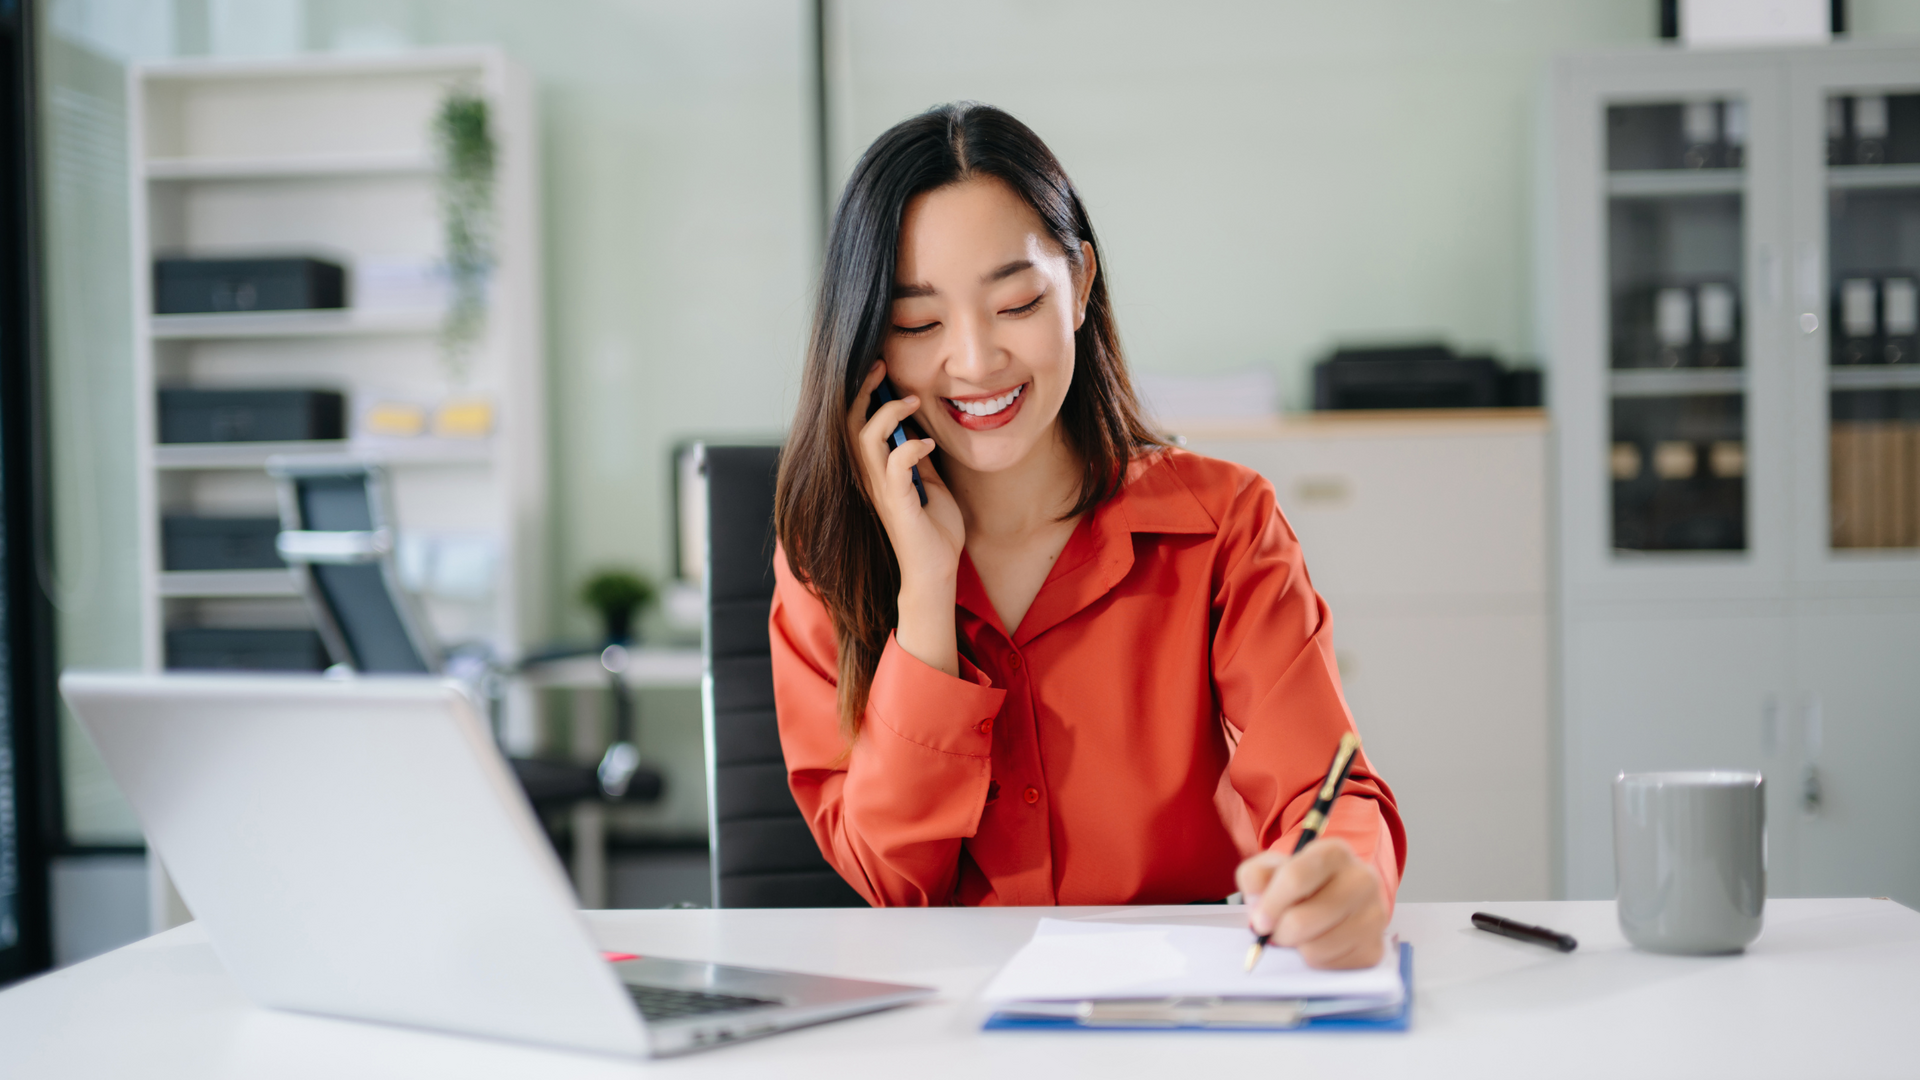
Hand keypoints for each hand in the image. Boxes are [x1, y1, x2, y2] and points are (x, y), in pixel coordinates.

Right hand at [848, 362, 965, 674]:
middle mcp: (870, 478)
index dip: (863, 394)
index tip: (880, 368)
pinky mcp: (897, 504)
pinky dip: (910, 448)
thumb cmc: (933, 530)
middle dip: (864, 391)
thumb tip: (918, 430)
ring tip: (912, 401)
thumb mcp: (928, 484)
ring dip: (888, 415)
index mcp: (874, 471)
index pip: (856, 424)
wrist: (936, 571)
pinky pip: (895, 467)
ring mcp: (881, 491)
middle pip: (850, 424)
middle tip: (882, 367)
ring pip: (866, 440)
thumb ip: (917, 459)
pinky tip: (927, 444)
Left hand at [1235, 838, 1388, 969]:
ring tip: (1299, 934)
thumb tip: (1256, 900)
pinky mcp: (1374, 948)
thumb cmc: (1301, 881)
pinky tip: (1318, 942)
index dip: (1270, 904)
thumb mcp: (1272, 867)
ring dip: (1297, 947)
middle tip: (1275, 931)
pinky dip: (1316, 960)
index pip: (1295, 878)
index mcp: (1335, 852)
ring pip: (1316, 947)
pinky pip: (1331, 965)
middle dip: (1279, 931)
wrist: (1334, 897)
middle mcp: (1362, 880)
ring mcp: (1373, 915)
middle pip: (1302, 920)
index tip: (1258, 920)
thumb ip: (1255, 875)